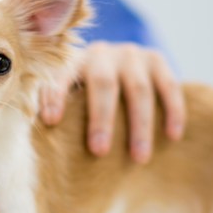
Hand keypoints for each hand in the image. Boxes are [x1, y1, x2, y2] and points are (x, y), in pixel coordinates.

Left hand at [39, 41, 185, 163]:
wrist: (120, 70)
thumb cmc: (86, 99)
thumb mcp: (71, 100)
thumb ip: (60, 112)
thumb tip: (40, 144)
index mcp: (74, 61)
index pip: (62, 75)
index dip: (56, 95)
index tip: (51, 121)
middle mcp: (102, 53)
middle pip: (102, 83)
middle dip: (101, 119)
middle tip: (99, 152)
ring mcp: (132, 54)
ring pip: (138, 89)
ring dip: (139, 125)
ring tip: (139, 158)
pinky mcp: (157, 60)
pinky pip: (169, 85)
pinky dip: (173, 110)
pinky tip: (173, 136)